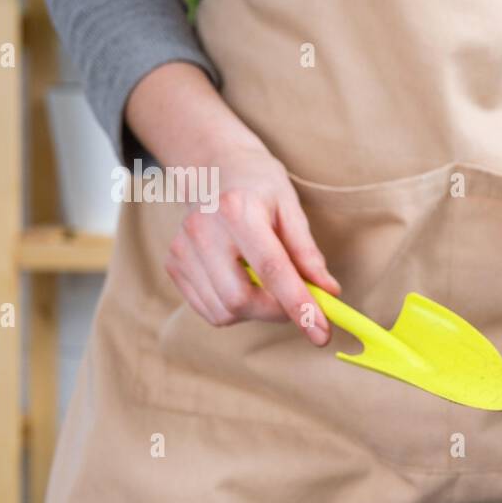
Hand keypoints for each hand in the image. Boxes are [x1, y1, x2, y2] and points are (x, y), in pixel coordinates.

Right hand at [164, 143, 341, 345]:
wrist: (213, 168)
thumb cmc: (260, 186)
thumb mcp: (291, 208)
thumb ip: (307, 252)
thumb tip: (328, 292)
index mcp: (237, 210)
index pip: (272, 270)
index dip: (299, 306)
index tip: (321, 334)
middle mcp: (203, 230)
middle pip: (240, 299)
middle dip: (276, 312)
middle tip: (298, 303)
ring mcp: (182, 248)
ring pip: (224, 311)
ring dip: (256, 311)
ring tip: (266, 283)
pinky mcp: (173, 263)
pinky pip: (209, 309)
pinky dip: (234, 308)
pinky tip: (242, 281)